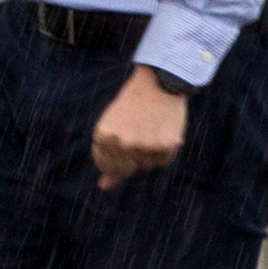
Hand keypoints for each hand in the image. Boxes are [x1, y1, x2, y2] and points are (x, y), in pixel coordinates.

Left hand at [92, 66, 188, 186]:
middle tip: (140, 133)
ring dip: (150, 153)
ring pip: (147, 165)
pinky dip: (165, 149)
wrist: (159, 81)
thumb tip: (104, 187)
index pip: (108, 168)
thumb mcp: (113, 126)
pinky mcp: (164, 144)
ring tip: (151, 129)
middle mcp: (122, 142)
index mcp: (103, 135)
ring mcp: (143, 144)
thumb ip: (108, 158)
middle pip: (128, 169)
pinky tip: (164, 130)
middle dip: (134, 157)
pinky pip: (163, 160)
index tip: (125, 143)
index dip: (119, 159)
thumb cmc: (133, 105)